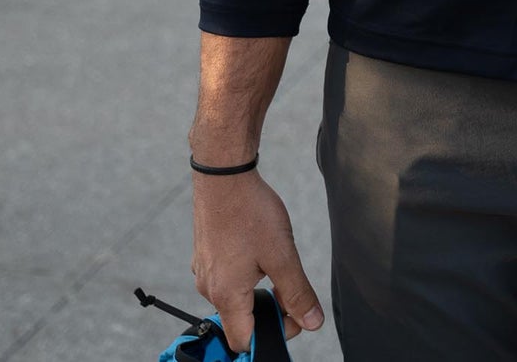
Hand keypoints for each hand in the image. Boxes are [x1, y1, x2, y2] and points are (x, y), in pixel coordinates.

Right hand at [191, 171, 325, 349]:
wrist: (224, 175)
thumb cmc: (251, 212)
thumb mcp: (282, 254)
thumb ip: (297, 292)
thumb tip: (313, 322)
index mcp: (226, 295)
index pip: (244, 341)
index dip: (272, 334)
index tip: (293, 314)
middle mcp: (209, 289)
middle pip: (240, 319)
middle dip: (268, 309)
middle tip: (289, 285)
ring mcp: (203, 271)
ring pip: (233, 296)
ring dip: (256, 289)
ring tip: (273, 259)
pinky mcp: (205, 254)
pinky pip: (225, 277)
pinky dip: (243, 273)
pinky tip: (256, 248)